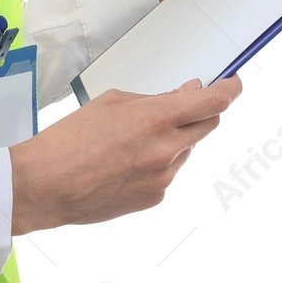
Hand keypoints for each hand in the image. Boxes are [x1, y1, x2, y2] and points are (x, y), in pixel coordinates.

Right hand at [9, 76, 240, 235]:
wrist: (47, 185)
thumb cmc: (69, 140)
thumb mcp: (111, 102)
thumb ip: (155, 99)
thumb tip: (185, 95)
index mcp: (156, 119)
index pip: (213, 102)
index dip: (230, 90)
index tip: (233, 84)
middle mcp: (167, 150)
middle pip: (209, 125)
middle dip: (203, 111)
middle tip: (187, 102)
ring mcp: (164, 178)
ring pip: (186, 149)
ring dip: (175, 138)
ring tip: (133, 138)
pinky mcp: (156, 198)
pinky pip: (169, 172)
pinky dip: (158, 161)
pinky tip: (127, 160)